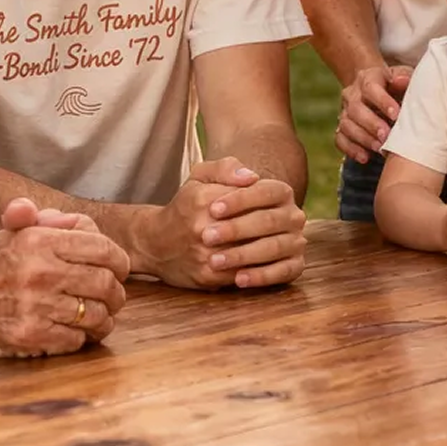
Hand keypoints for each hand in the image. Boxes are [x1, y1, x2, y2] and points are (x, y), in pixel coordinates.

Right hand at [0, 198, 128, 356]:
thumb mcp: (10, 233)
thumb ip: (47, 222)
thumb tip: (80, 222)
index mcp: (40, 240)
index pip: (103, 248)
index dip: (120, 261)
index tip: (119, 270)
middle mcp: (41, 271)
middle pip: (106, 283)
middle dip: (116, 293)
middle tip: (113, 297)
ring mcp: (36, 306)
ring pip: (97, 315)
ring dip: (104, 319)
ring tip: (99, 318)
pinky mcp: (29, 337)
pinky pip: (76, 340)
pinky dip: (80, 338)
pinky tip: (74, 332)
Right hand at [141, 157, 306, 290]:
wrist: (155, 243)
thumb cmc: (185, 206)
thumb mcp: (198, 176)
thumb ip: (226, 167)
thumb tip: (253, 177)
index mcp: (202, 199)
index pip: (249, 195)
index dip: (266, 198)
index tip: (277, 199)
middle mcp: (202, 227)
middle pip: (254, 225)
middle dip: (274, 223)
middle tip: (291, 221)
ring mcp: (205, 255)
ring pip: (252, 251)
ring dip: (272, 246)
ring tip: (285, 240)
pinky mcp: (208, 278)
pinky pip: (244, 273)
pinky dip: (261, 267)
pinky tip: (271, 259)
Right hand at [336, 63, 412, 163]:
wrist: (378, 89)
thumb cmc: (396, 85)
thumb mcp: (403, 77)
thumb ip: (404, 78)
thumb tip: (401, 81)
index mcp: (368, 78)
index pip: (371, 88)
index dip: (382, 101)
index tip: (396, 115)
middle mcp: (352, 94)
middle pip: (356, 108)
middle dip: (371, 124)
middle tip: (386, 136)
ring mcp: (345, 111)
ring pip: (346, 124)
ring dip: (363, 138)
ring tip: (379, 149)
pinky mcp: (342, 127)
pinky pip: (340, 139)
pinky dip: (351, 149)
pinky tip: (365, 158)